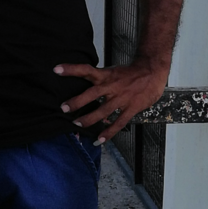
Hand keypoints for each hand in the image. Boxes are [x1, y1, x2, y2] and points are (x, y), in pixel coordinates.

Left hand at [53, 59, 168, 144]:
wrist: (152, 72)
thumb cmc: (129, 73)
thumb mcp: (111, 72)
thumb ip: (99, 80)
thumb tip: (82, 86)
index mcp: (105, 75)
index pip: (85, 69)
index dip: (71, 69)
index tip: (56, 70)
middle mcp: (111, 86)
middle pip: (91, 94)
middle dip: (77, 102)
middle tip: (63, 108)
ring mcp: (121, 98)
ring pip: (103, 111)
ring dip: (89, 119)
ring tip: (77, 124)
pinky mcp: (131, 108)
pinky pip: (118, 122)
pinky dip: (108, 132)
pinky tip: (100, 139)